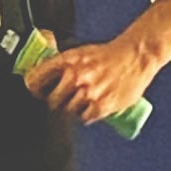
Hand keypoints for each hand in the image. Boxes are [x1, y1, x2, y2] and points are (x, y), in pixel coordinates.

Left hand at [22, 26, 157, 124]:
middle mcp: (76, 77)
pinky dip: (87, 114)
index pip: (36, 79)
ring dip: (74, 108)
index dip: (34, 88)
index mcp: (67, 61)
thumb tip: (44, 74)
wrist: (136, 56)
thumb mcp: (81, 53)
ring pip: (68, 111)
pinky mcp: (100, 106)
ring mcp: (88, 93)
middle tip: (63, 98)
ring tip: (84, 98)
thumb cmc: (110, 54)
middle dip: (55, 101)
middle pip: (51, 101)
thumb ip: (63, 64)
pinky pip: (84, 118)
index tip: (37, 91)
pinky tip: (93, 104)